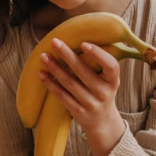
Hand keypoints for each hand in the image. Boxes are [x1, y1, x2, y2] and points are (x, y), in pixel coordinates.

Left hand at [38, 39, 124, 155]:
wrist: (102, 121)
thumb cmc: (102, 91)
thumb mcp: (108, 80)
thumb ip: (100, 63)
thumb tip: (82, 34)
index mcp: (113, 81)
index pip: (110, 65)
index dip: (98, 54)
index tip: (83, 44)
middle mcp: (104, 93)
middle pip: (84, 72)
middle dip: (67, 55)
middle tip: (55, 42)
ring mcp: (91, 104)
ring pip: (70, 83)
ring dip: (55, 68)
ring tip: (43, 56)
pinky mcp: (79, 112)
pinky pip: (62, 96)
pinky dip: (51, 84)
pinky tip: (41, 74)